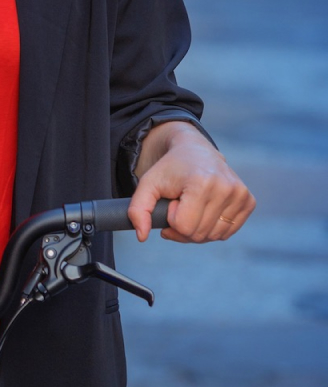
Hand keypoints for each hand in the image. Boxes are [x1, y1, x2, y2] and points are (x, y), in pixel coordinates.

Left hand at [128, 121, 255, 243]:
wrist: (194, 149)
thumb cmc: (170, 168)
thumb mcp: (148, 184)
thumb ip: (137, 210)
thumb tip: (142, 237)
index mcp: (202, 182)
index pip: (184, 227)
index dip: (173, 219)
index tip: (173, 201)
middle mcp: (226, 188)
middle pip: (199, 234)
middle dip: (184, 225)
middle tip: (181, 204)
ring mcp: (241, 194)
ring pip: (213, 236)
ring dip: (198, 227)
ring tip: (193, 205)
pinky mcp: (249, 201)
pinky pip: (227, 232)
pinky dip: (212, 227)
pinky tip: (206, 209)